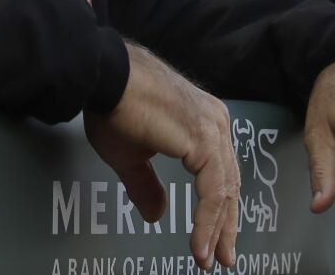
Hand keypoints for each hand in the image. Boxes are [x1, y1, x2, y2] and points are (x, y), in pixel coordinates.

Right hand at [84, 42, 239, 270]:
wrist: (106, 78)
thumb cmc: (115, 107)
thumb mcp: (131, 156)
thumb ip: (147, 185)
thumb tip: (157, 214)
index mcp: (204, 122)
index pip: (221, 173)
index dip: (218, 211)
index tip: (214, 241)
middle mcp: (216, 122)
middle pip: (229, 183)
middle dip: (225, 225)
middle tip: (223, 257)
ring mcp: (213, 128)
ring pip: (224, 190)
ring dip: (216, 229)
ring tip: (208, 259)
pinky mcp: (203, 139)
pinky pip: (214, 190)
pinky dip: (208, 221)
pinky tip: (200, 245)